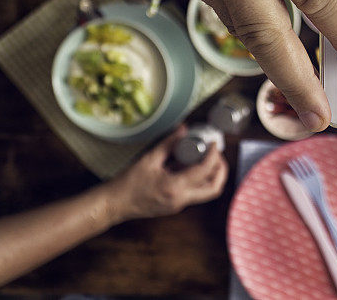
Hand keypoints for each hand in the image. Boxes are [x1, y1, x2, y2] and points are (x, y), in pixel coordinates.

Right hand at [104, 126, 227, 221]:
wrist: (115, 204)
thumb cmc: (128, 183)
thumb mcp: (149, 159)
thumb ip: (169, 143)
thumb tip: (183, 129)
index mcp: (175, 187)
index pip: (204, 170)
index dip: (214, 155)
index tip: (213, 143)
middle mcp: (181, 199)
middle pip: (215, 188)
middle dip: (221, 170)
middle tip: (217, 154)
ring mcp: (179, 205)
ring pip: (207, 192)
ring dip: (212, 175)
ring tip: (206, 158)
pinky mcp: (176, 206)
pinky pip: (195, 193)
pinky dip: (199, 180)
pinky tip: (190, 166)